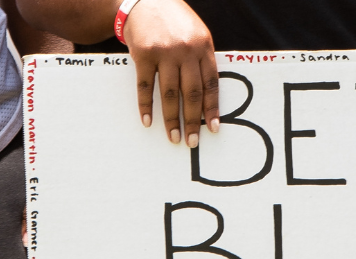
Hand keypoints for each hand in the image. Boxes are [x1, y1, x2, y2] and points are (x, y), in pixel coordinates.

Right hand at [121, 0, 218, 145]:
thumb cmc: (174, 21)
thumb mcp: (196, 34)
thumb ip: (202, 60)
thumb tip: (208, 97)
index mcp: (203, 46)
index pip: (211, 84)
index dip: (212, 108)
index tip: (212, 129)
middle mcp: (185, 50)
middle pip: (191, 93)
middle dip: (192, 121)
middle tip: (192, 141)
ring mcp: (164, 52)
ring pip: (170, 93)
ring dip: (171, 119)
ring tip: (173, 137)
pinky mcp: (143, 54)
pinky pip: (145, 85)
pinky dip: (146, 105)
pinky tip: (148, 120)